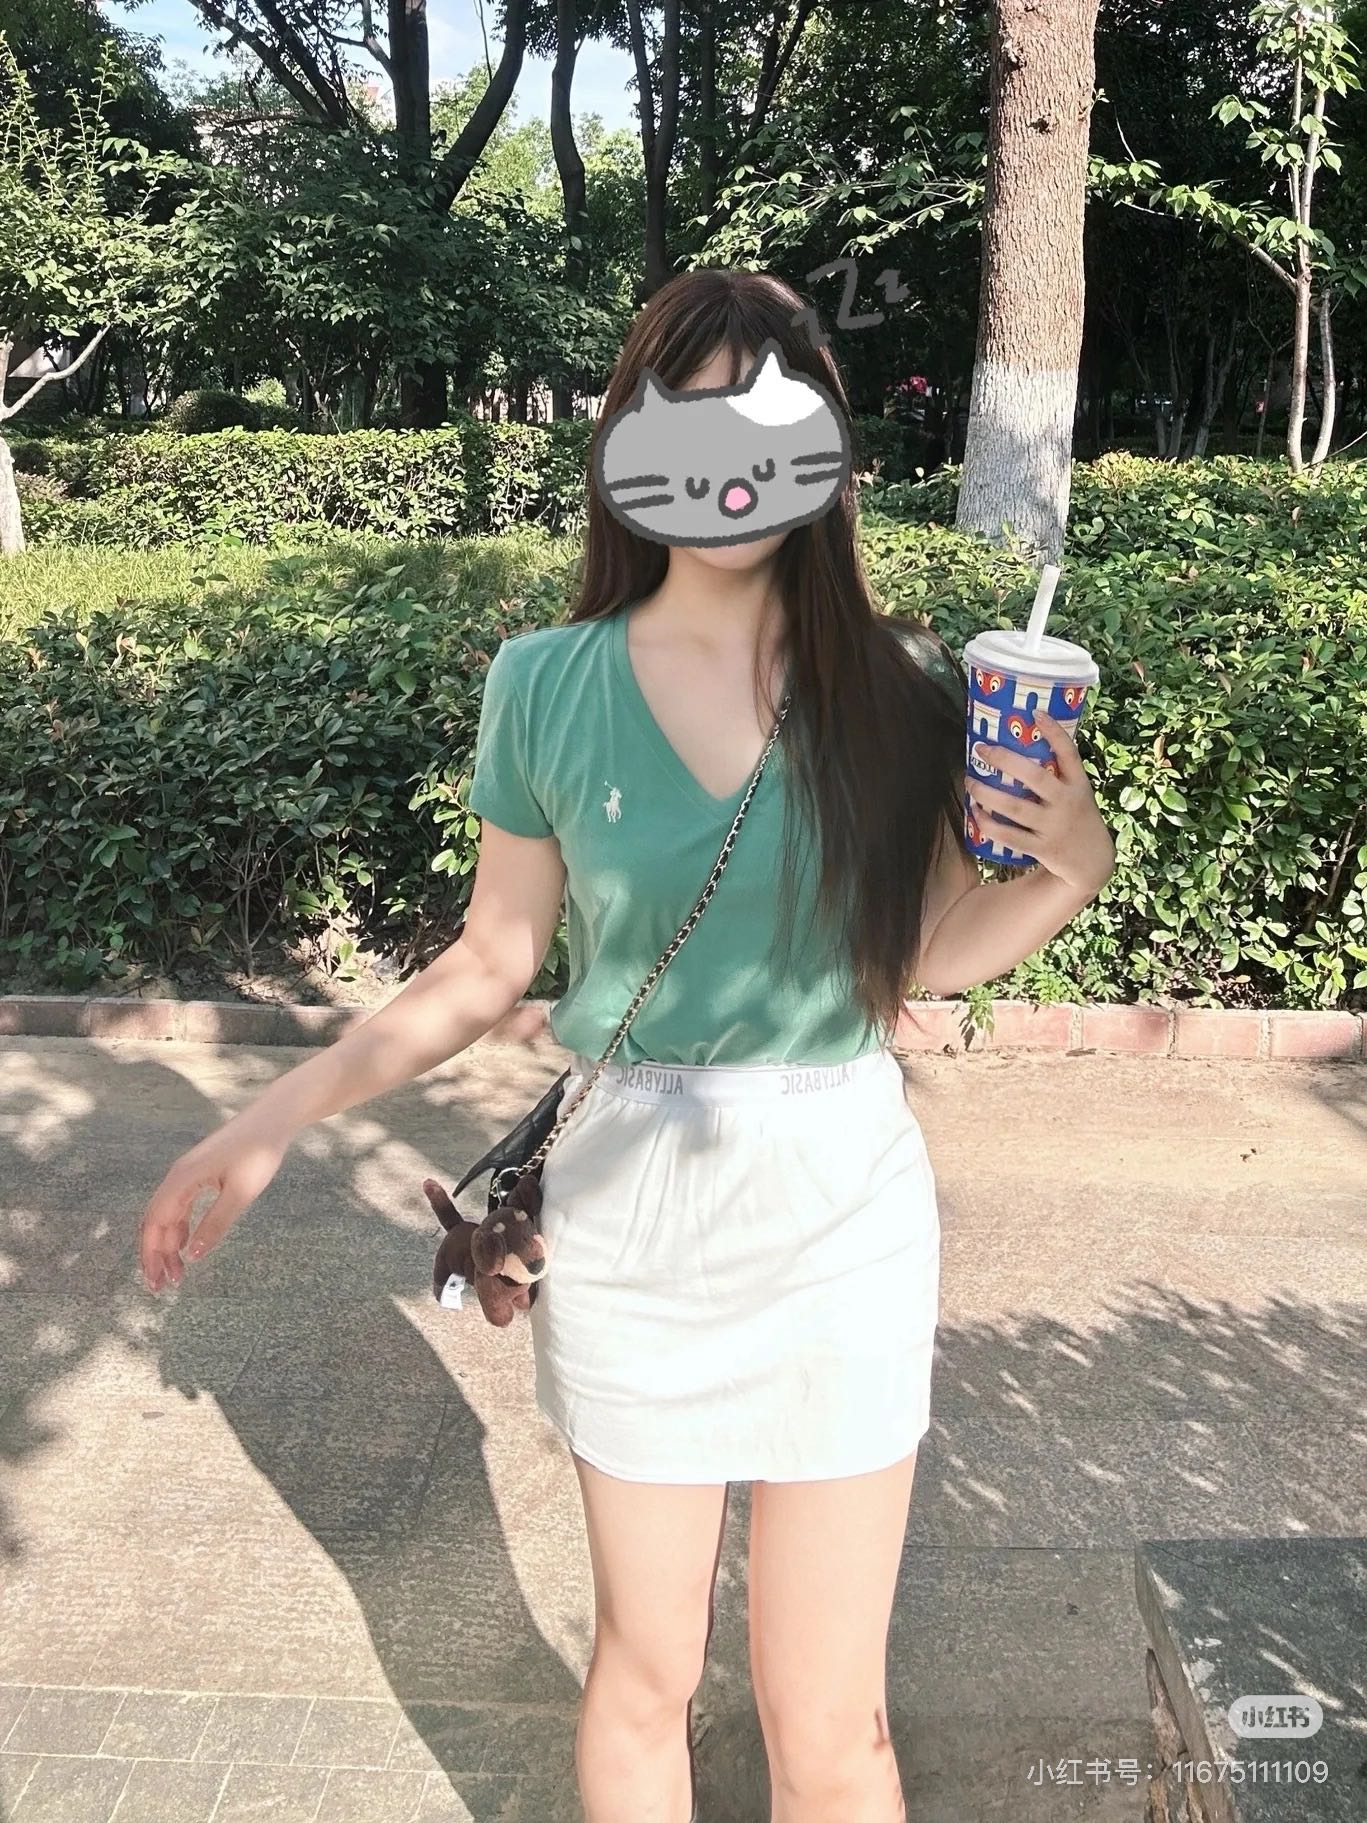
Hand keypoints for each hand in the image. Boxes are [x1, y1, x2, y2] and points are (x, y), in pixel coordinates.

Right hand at [139, 1117, 291, 1292]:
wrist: (274, 1118)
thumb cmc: (259, 1152)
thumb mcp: (241, 1193)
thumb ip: (216, 1223)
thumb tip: (193, 1255)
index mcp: (182, 1178)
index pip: (155, 1222)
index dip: (152, 1253)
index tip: (156, 1281)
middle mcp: (178, 1175)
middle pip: (156, 1221)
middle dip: (156, 1254)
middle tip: (162, 1286)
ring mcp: (188, 1173)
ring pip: (168, 1214)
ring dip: (169, 1244)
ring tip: (177, 1272)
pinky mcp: (201, 1173)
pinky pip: (181, 1205)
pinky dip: (180, 1228)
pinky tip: (187, 1245)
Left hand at [967, 707, 1114, 896]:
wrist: (1093, 862)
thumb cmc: (1078, 818)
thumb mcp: (1080, 793)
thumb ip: (1060, 775)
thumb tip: (1026, 747)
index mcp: (1079, 785)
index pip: (1069, 753)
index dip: (1054, 732)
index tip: (1036, 713)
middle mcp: (1067, 803)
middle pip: (1034, 776)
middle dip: (1005, 760)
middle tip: (982, 749)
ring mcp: (1053, 826)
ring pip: (1014, 807)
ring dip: (987, 793)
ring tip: (971, 782)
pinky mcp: (1041, 847)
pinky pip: (1008, 835)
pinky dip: (988, 823)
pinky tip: (975, 812)